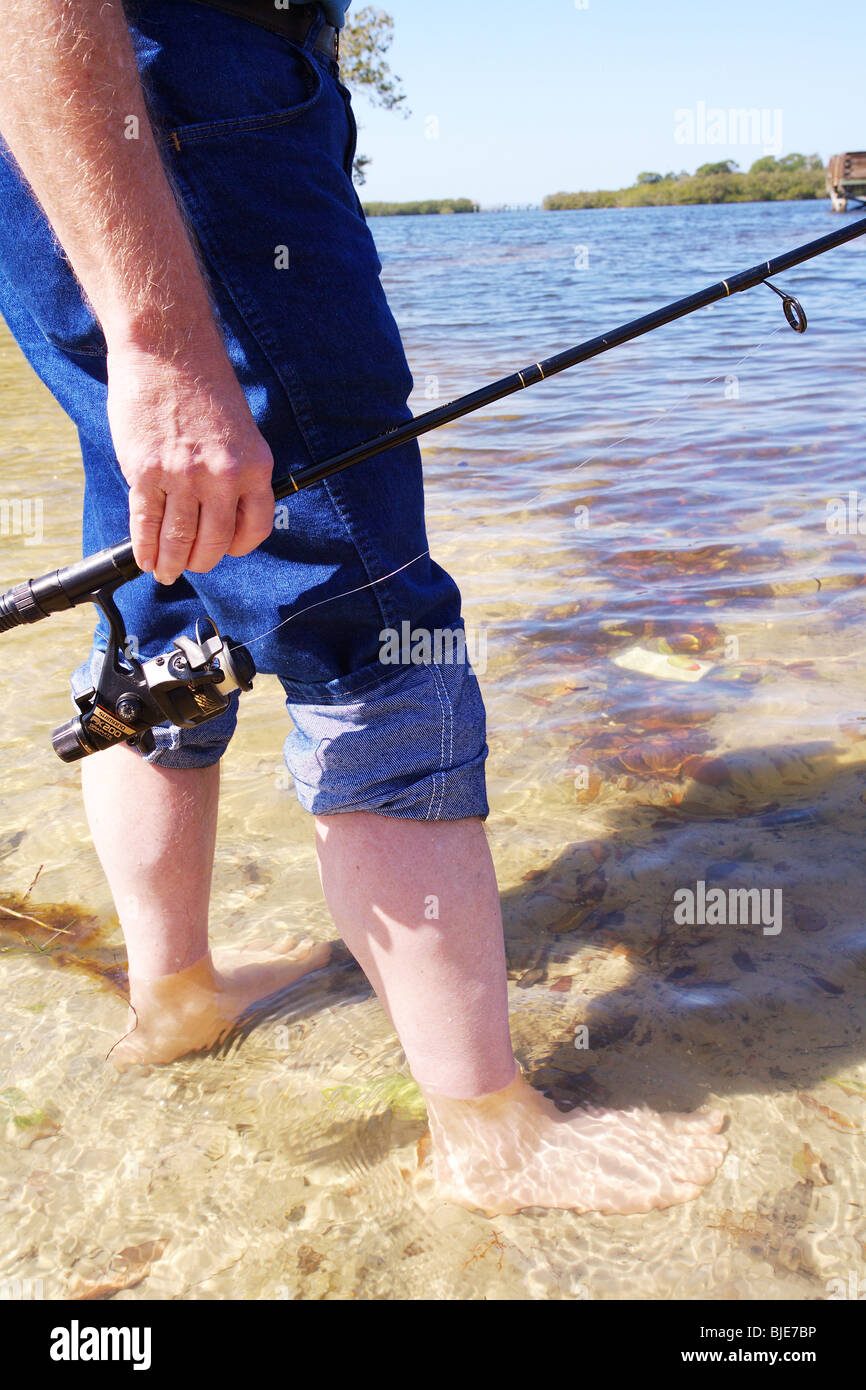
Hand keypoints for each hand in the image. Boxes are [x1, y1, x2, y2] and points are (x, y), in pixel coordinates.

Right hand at [106, 342, 275, 584]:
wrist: (168, 350)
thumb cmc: (203, 386)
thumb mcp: (240, 430)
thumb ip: (234, 471)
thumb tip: (221, 512)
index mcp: (254, 465)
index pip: (255, 527)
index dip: (237, 547)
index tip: (224, 550)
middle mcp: (223, 476)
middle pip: (213, 542)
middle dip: (200, 561)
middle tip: (189, 565)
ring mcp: (183, 476)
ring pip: (178, 539)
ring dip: (170, 563)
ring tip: (165, 571)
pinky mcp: (146, 472)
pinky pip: (146, 523)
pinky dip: (144, 547)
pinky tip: (144, 557)